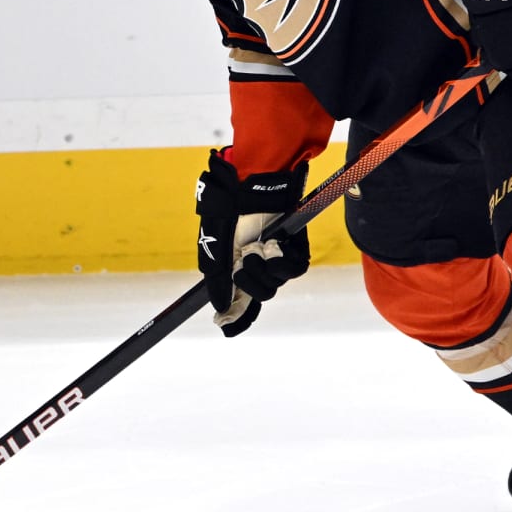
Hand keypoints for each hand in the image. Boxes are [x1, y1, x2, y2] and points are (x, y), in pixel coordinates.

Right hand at [195, 152, 309, 336]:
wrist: (251, 185)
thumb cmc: (230, 209)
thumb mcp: (214, 245)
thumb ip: (217, 277)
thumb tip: (220, 307)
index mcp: (237, 265)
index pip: (241, 300)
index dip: (237, 317)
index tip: (226, 327)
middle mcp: (259, 264)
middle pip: (260, 295)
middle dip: (249, 284)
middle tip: (241, 263)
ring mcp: (278, 257)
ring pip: (276, 285)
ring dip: (263, 272)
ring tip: (256, 249)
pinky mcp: (297, 248)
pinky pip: (294, 270)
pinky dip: (281, 262)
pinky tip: (272, 245)